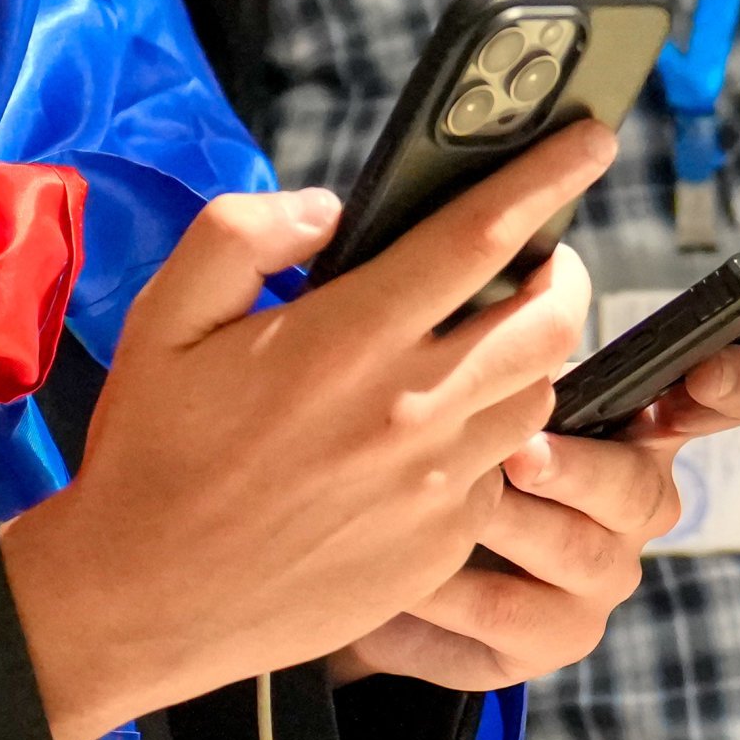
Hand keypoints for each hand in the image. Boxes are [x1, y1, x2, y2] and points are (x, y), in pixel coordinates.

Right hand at [0, 124, 610, 739]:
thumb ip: (242, 235)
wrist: (147, 600)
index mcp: (346, 338)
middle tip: (539, 261)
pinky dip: (486, 438)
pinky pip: (500, 472)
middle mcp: (410, 409)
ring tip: (480, 346)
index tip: (592, 139)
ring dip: (528, 357)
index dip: (547, 177)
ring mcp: (437, 485)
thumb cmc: (152, 451)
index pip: (480, 236)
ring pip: (539, 397)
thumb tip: (329, 211)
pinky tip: (430, 437)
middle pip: (551, 322)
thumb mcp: (163, 316)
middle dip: (563, 275)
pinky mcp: (443, 544)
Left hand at [338, 336, 739, 691]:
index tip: (706, 372)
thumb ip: (499, 329)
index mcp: (633, 422)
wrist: (370, 553)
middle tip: (518, 453)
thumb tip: (497, 253)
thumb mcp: (464, 376)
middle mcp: (632, 503)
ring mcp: (594, 579)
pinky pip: (506, 620)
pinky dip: (449, 596)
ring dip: (505, 527)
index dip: (734, 384)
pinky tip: (400, 576)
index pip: (726, 397)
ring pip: (575, 556)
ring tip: (442, 506)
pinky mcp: (543, 641)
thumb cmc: (428, 435)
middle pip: (641, 490)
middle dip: (578, 470)